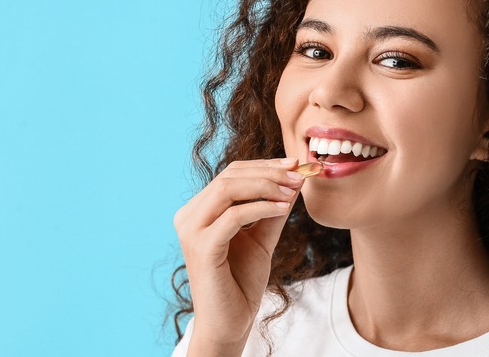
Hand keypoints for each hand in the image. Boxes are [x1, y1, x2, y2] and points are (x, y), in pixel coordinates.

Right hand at [173, 157, 304, 352]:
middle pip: (229, 176)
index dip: (264, 165)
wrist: (231, 322)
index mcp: (199, 210)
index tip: (295, 165)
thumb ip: (273, 209)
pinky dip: (262, 207)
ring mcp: (192, 231)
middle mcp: (189, 216)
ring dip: (266, 185)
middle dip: (268, 172)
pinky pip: (234, 216)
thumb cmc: (242, 281)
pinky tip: (283, 208)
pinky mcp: (202, 247)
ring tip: (293, 190)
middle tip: (299, 175)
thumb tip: (294, 181)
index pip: (230, 174)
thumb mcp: (262, 237)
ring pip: (228, 189)